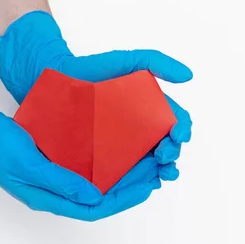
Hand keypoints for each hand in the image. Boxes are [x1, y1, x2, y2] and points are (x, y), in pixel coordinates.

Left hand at [0, 11, 191, 181]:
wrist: (55, 78)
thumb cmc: (92, 70)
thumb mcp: (129, 61)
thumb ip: (158, 62)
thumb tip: (188, 76)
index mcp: (149, 109)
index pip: (174, 122)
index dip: (181, 129)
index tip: (178, 133)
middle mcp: (139, 130)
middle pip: (167, 145)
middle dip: (173, 152)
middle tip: (166, 152)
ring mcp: (122, 145)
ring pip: (151, 163)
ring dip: (163, 169)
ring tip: (162, 169)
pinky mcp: (104, 159)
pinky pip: (125, 173)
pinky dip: (140, 180)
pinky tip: (145, 181)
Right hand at [0, 68, 160, 220]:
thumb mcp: (27, 163)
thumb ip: (61, 182)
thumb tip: (95, 196)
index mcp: (47, 197)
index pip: (95, 207)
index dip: (124, 199)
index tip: (148, 187)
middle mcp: (54, 190)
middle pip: (100, 196)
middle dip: (130, 186)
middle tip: (156, 171)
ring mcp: (53, 176)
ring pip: (95, 180)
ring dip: (120, 173)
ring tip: (144, 161)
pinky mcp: (52, 160)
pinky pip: (85, 165)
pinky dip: (104, 160)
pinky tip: (119, 147)